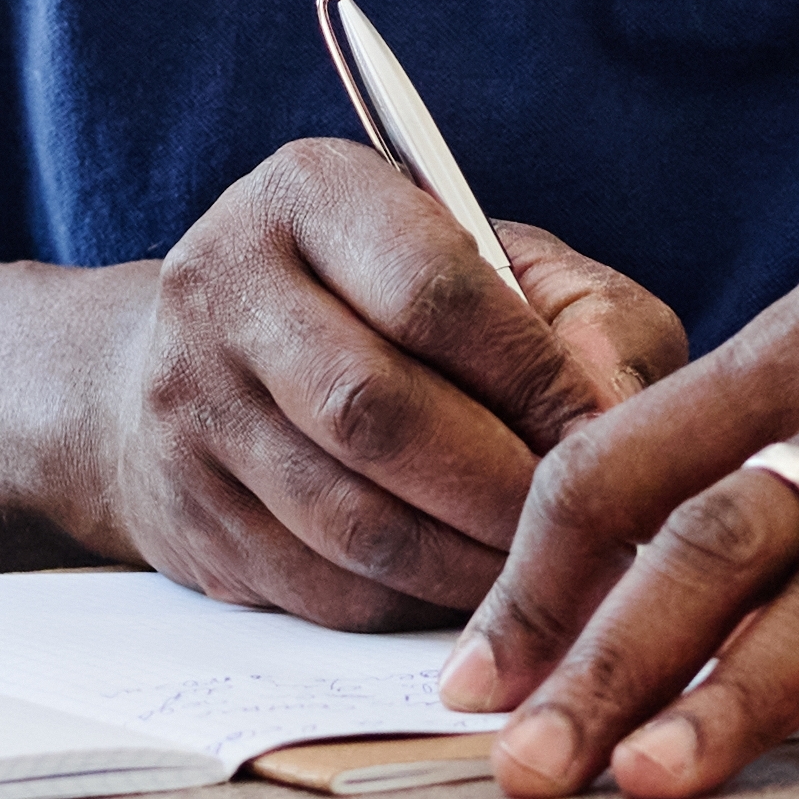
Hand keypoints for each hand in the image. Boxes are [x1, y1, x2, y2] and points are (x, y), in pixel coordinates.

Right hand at [86, 148, 686, 626]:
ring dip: (465, 566)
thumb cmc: (395, 305)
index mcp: (311, 192)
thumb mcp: (500, 265)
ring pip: (347, 518)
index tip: (607, 438)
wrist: (209, 358)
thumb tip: (615, 417)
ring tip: (544, 577)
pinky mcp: (183, 508)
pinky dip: (409, 607)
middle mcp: (224, 284)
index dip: (534, 378)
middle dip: (502, 490)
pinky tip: (467, 600)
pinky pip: (316, 586)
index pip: (433, 292)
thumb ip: (586, 318)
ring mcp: (186, 401)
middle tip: (585, 533)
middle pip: (377, 413)